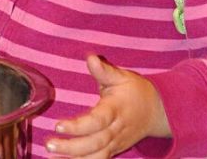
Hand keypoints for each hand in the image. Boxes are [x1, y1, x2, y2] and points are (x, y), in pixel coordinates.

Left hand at [46, 55, 169, 157]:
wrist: (157, 112)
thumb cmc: (135, 91)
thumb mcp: (122, 77)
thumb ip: (104, 71)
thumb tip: (90, 58)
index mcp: (116, 110)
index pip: (97, 121)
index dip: (78, 126)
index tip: (58, 125)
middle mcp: (116, 130)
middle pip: (95, 143)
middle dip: (72, 146)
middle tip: (49, 144)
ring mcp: (116, 143)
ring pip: (96, 156)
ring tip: (51, 156)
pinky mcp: (114, 150)